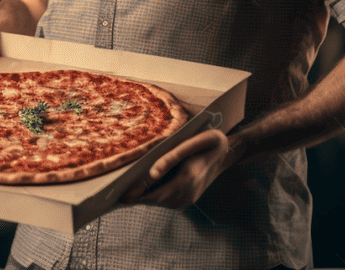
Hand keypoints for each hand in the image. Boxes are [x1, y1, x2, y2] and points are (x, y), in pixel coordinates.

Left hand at [119, 127, 237, 208]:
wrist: (225, 152)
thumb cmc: (208, 142)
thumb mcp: (193, 141)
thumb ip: (172, 156)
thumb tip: (152, 173)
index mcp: (188, 179)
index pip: (158, 193)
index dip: (139, 195)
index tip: (122, 195)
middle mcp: (189, 193)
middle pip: (157, 200)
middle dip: (138, 198)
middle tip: (118, 194)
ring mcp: (190, 198)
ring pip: (162, 202)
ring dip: (146, 198)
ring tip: (128, 192)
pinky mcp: (189, 198)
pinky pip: (168, 201)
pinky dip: (155, 197)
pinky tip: (144, 190)